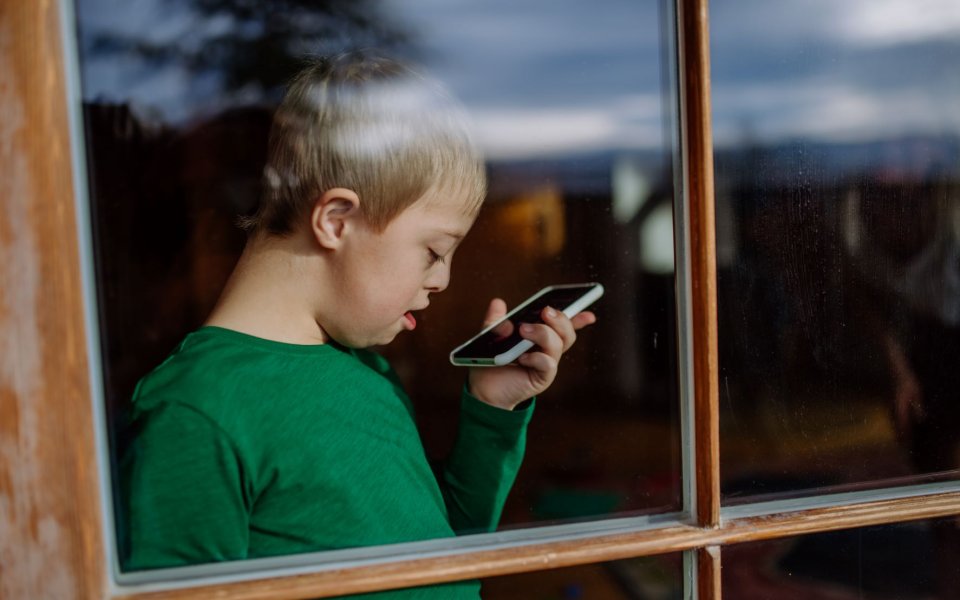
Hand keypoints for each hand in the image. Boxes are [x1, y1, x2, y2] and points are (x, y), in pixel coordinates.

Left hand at [467, 298, 596, 409]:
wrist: (484, 389)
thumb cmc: (490, 361)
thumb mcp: (489, 336)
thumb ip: (495, 320)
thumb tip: (499, 303)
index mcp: (540, 335)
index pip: (563, 324)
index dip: (577, 317)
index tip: (587, 312)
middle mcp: (547, 349)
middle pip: (566, 332)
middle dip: (560, 319)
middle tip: (545, 312)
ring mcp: (546, 363)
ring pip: (559, 344)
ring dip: (544, 333)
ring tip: (524, 330)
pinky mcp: (542, 378)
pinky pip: (548, 364)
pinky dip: (536, 357)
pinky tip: (522, 358)